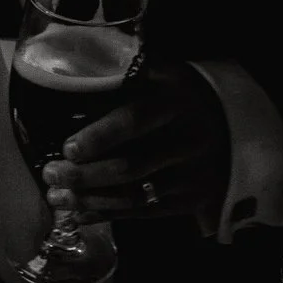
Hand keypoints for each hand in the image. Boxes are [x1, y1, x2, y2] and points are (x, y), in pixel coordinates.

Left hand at [40, 59, 229, 220]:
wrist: (232, 128)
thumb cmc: (180, 97)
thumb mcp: (165, 73)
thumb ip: (128, 72)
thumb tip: (75, 67)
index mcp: (176, 102)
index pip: (135, 121)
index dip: (100, 136)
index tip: (68, 148)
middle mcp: (187, 141)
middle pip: (131, 165)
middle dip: (85, 174)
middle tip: (51, 174)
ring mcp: (190, 175)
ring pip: (134, 195)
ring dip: (90, 199)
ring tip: (56, 197)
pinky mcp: (189, 200)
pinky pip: (143, 212)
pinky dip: (107, 214)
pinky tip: (79, 213)